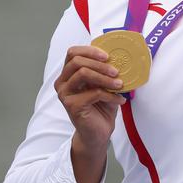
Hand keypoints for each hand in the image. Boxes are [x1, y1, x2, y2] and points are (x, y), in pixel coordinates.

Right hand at [55, 44, 124, 182]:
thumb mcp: (104, 82)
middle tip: (117, 71)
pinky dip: (110, 95)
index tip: (108, 55)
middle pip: (77, 61)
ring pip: (83, 74)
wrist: (98, 131)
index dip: (90, 50)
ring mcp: (65, 94)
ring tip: (120, 85)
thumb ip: (105, 68)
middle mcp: (62, 82)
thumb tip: (120, 52)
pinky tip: (119, 100)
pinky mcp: (72, 106)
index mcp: (69, 73)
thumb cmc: (102, 104)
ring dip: (105, 78)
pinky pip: (94, 93)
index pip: (73, 52)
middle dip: (100, 64)